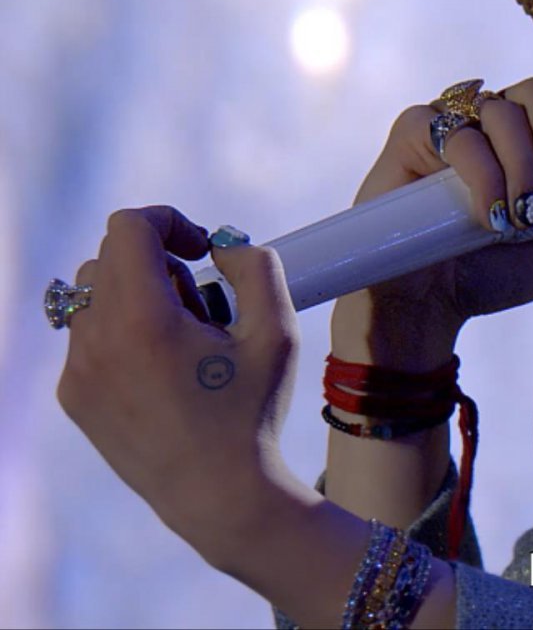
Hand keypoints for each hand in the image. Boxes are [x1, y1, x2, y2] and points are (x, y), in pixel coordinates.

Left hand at [56, 206, 301, 564]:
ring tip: (180, 339)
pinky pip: (86, 336)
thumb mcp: (276, 332)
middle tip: (200, 303)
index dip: (169, 221)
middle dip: (155, 262)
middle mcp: (95, 341)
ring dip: (135, 295)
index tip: (201, 250)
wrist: (219, 495)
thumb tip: (223, 243)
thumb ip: (256, 267)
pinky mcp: (73, 396)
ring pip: (90, 294)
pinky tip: (162, 371)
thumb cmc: (252, 414)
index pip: (128, 228)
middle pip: (107, 256)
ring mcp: (77, 371)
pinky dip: (120, 332)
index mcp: (142, 319)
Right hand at [336, 73, 532, 366]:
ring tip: (515, 218)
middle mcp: (496, 123)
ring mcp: (455, 124)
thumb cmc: (498, 275)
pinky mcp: (414, 134)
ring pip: (498, 109)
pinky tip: (484, 213)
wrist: (433, 304)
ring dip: (518, 163)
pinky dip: (478, 170)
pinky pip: (453, 130)